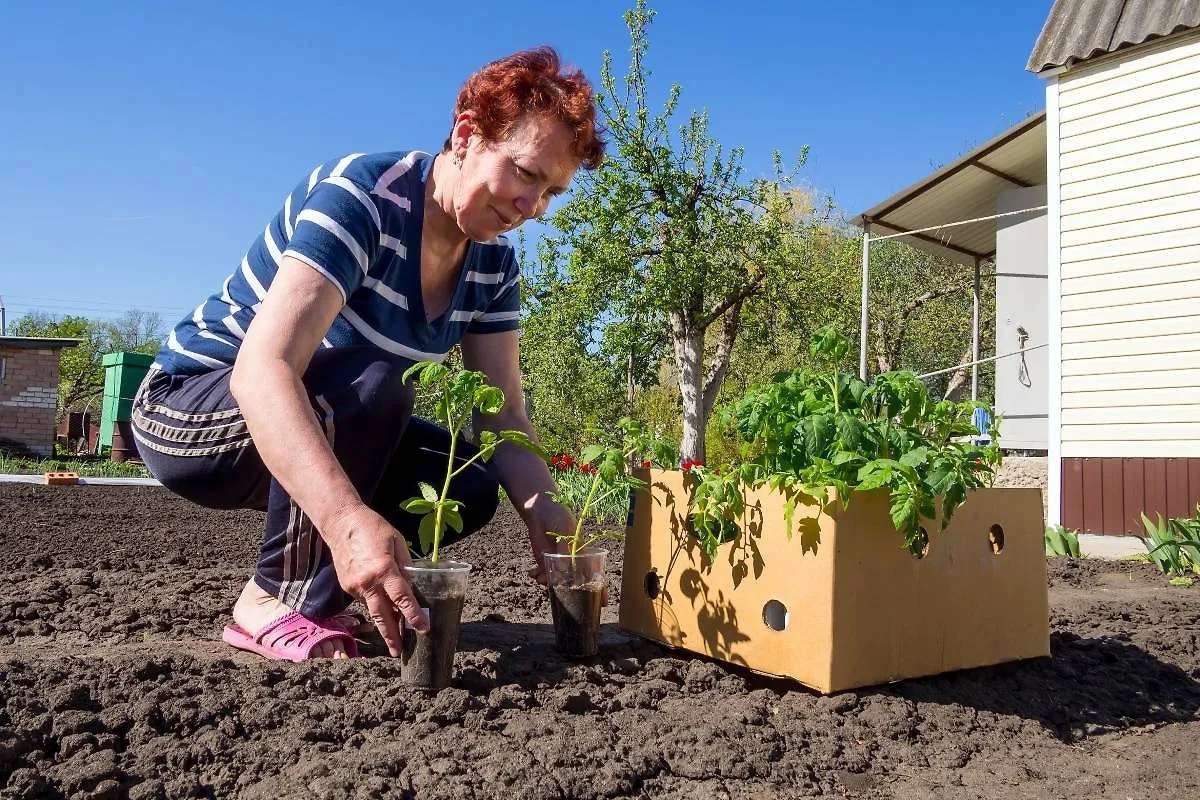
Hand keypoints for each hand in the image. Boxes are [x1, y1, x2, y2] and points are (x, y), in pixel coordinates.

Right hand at [323, 503, 427, 656]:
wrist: (340, 523)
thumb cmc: (373, 527)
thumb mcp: (397, 542)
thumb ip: (405, 566)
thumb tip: (412, 586)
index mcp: (383, 569)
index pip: (402, 598)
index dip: (413, 615)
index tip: (423, 628)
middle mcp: (367, 582)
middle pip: (382, 615)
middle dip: (391, 636)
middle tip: (398, 652)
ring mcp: (354, 586)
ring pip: (373, 609)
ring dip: (384, 623)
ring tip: (395, 637)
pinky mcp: (346, 587)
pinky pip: (365, 600)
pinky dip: (375, 604)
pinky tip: (382, 605)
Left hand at [521, 495, 608, 606]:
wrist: (541, 512)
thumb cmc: (559, 517)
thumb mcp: (565, 530)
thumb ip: (565, 548)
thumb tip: (563, 570)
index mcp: (582, 554)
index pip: (593, 573)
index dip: (599, 588)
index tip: (603, 602)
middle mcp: (571, 562)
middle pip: (576, 582)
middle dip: (572, 594)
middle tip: (566, 602)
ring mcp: (558, 563)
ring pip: (557, 581)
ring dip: (549, 584)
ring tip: (540, 579)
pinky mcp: (545, 561)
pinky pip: (544, 574)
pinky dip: (538, 576)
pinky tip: (532, 573)